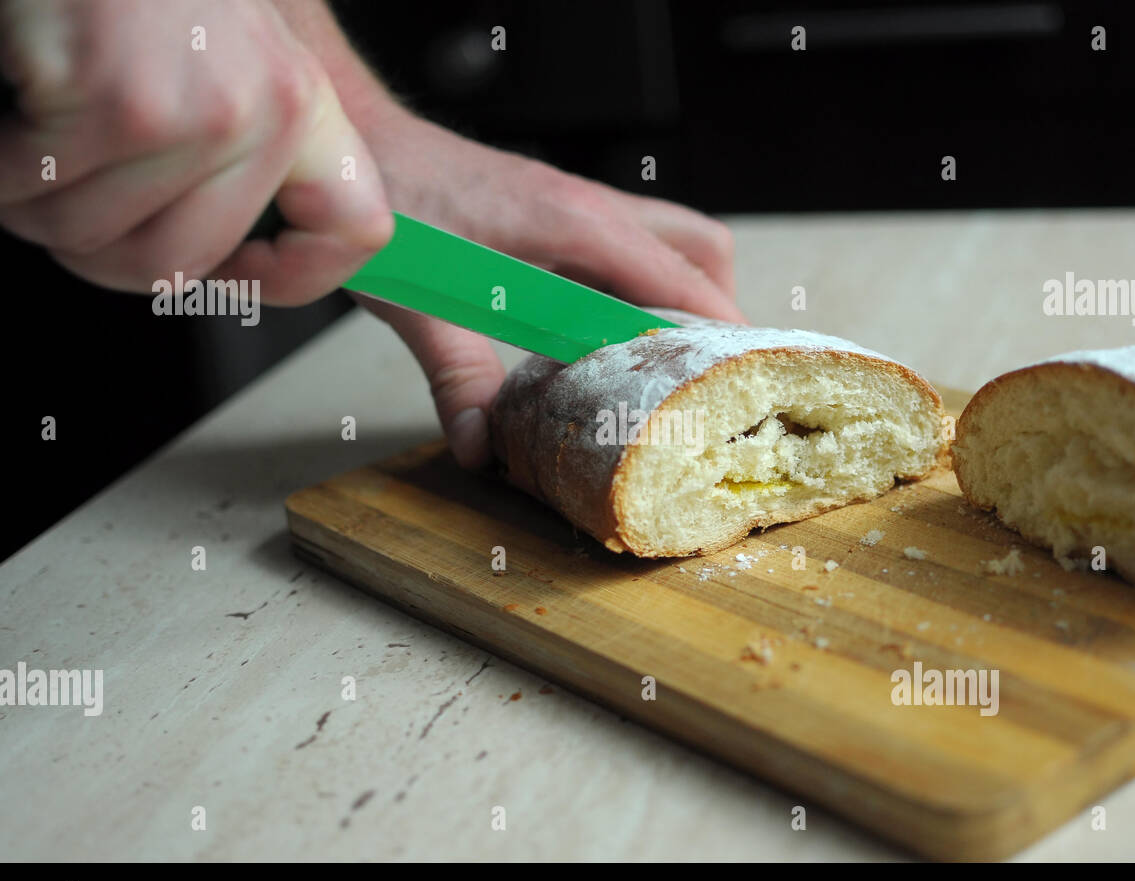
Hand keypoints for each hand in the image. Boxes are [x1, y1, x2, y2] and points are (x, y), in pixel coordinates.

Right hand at [0, 0, 392, 303]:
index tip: (232, 271)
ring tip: (29, 135)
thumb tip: (227, 254)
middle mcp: (266, 109)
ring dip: (32, 203)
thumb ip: (238, 143)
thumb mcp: (216, 53)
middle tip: (59, 195)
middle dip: (93, 248)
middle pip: (176, 266)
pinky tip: (9, 109)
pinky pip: (31, 191)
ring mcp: (197, 110)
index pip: (357, 229)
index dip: (291, 276)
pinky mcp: (119, 101)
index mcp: (299, 100)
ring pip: (93, 240)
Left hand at [357, 106, 746, 467]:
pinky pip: (627, 253)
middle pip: (700, 250)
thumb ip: (456, 375)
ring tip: (670, 367)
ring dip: (683, 300)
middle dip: (719, 312)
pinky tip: (609, 340)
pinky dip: (640, 294)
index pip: (682, 277)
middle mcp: (588, 209)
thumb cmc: (386, 197)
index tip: (742, 379)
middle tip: (708, 376)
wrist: (354, 142)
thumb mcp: (416, 299)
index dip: (721, 331)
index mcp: (574, 221)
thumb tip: (483, 446)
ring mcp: (575, 210)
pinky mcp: (555, 220)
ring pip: (670, 246)